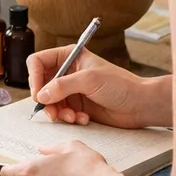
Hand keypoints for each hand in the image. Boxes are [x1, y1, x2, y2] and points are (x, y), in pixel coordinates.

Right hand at [27, 46, 167, 128]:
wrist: (141, 105)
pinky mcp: (77, 105)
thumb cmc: (122, 85)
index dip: (34, 77)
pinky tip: (83, 118)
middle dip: (46, 100)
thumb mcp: (89, 80)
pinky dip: (69, 118)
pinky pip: (61, 112)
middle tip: (52, 111)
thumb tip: (41, 95)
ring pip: (49, 101)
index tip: (38, 93)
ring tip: (72, 117)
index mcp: (69, 57)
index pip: (38, 62)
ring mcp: (71, 89)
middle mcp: (67, 72)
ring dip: (58, 112)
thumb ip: (62, 86)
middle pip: (40, 84)